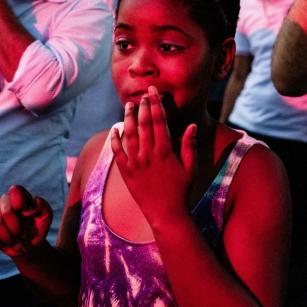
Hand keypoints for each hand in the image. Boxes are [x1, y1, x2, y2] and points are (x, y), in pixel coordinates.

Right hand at [0, 185, 52, 257]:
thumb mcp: (46, 216)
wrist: (28, 244)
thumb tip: (26, 209)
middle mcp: (6, 200)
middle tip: (24, 236)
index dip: (17, 200)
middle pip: (5, 210)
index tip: (24, 212)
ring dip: (8, 237)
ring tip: (16, 243)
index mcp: (21, 196)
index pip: (15, 190)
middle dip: (15, 227)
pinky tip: (5, 244)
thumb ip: (42, 206)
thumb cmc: (38, 227)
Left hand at [110, 86, 196, 229]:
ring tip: (128, 106)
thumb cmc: (181, 190)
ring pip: (130, 135)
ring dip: (128, 118)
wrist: (166, 214)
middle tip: (142, 94)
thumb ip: (190, 145)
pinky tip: (115, 128)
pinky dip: (115, 139)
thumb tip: (191, 125)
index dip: (156, 104)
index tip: (153, 92)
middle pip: (144, 124)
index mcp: (166, 151)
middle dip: (143, 107)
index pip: (160, 121)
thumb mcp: (191, 168)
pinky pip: (118, 152)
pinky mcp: (126, 172)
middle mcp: (149, 155)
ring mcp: (136, 163)